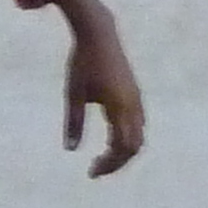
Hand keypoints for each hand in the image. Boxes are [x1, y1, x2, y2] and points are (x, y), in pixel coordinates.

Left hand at [63, 22, 143, 177]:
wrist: (99, 35)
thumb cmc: (82, 62)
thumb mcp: (73, 93)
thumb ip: (73, 122)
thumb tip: (70, 149)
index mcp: (120, 107)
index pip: (122, 147)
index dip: (109, 164)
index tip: (91, 172)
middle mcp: (134, 105)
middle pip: (134, 146)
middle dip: (117, 162)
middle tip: (95, 170)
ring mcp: (136, 99)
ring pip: (138, 136)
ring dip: (122, 151)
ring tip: (101, 159)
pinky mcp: (134, 94)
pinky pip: (137, 124)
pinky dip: (127, 138)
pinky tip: (109, 141)